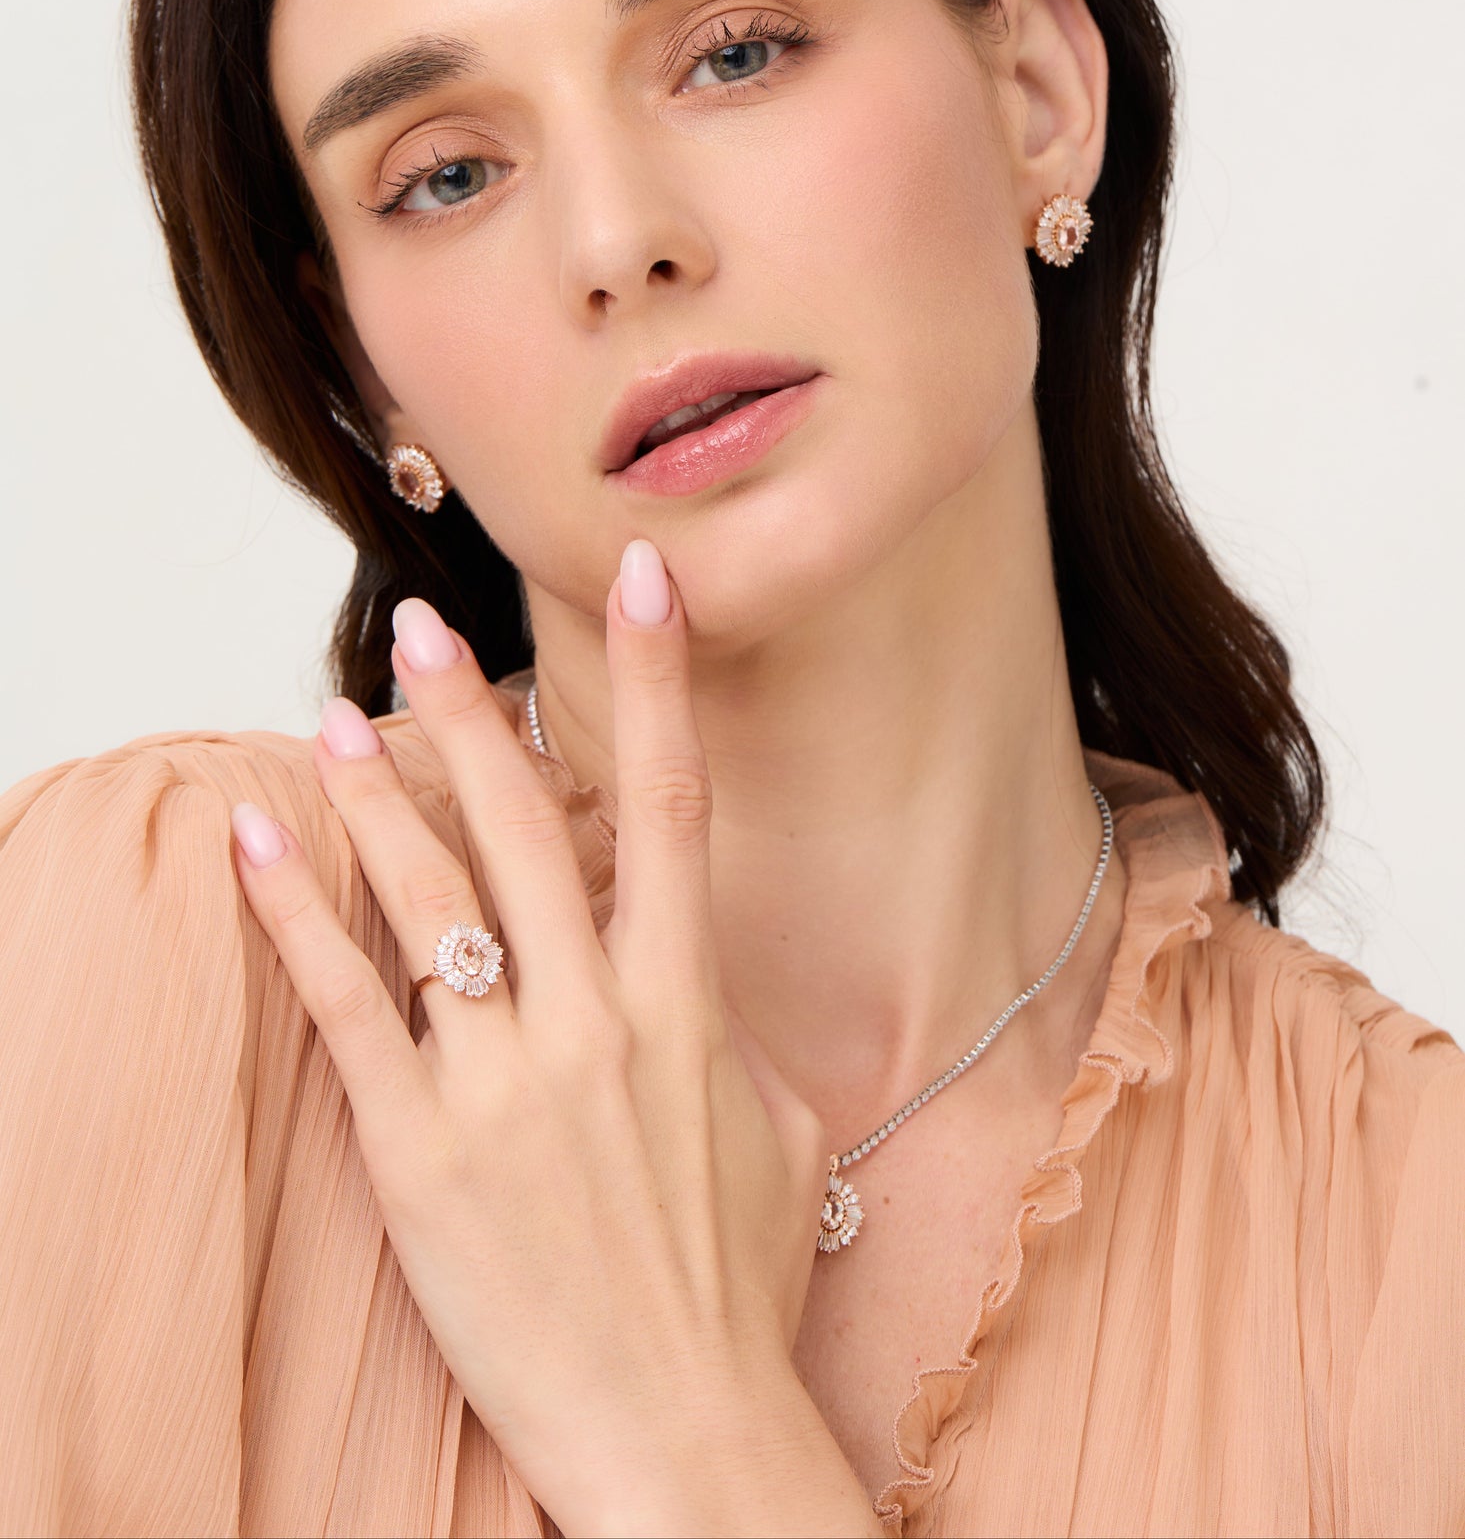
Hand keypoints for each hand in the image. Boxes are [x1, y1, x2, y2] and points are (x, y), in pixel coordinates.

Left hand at [229, 539, 870, 1536]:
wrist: (681, 1428)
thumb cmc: (738, 1285)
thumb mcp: (783, 1130)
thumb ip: (734, 1026)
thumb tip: (699, 961)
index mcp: (689, 1005)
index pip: (673, 804)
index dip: (657, 679)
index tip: (639, 578)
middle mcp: (594, 1020)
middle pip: (524, 824)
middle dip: (474, 709)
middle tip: (424, 620)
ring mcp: (500, 1082)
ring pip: (429, 895)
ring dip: (380, 788)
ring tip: (334, 708)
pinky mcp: (417, 1148)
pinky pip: (347, 1003)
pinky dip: (298, 914)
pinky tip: (262, 841)